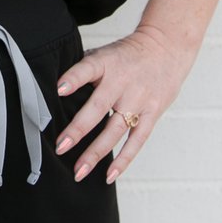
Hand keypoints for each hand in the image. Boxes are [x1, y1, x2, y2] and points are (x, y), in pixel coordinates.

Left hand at [53, 25, 194, 184]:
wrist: (167, 47)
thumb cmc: (127, 55)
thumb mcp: (104, 53)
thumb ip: (82, 71)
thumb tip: (54, 91)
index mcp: (106, 63)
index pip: (87, 69)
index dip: (73, 79)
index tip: (58, 89)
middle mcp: (122, 82)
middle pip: (98, 108)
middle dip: (78, 129)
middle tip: (60, 147)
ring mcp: (139, 99)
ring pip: (115, 130)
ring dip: (96, 152)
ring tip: (79, 171)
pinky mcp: (153, 113)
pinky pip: (137, 140)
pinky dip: (124, 159)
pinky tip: (109, 175)